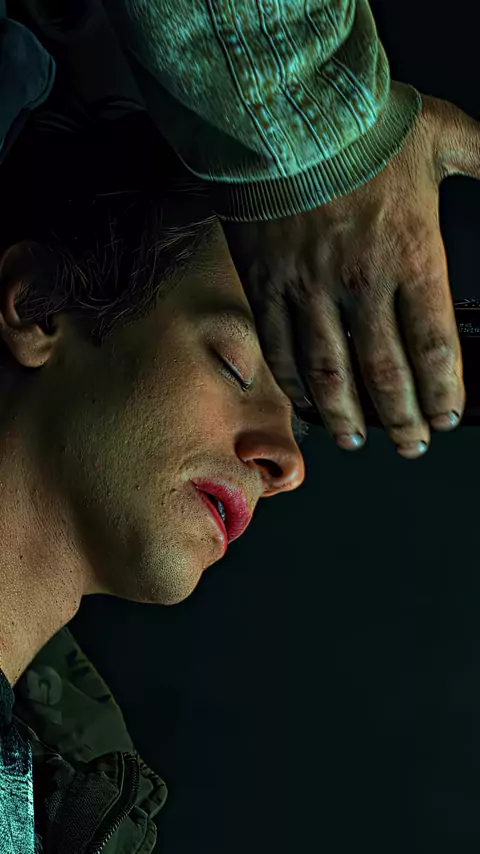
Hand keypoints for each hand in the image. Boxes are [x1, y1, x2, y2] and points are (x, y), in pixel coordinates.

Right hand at [222, 91, 479, 458]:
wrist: (283, 108)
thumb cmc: (364, 123)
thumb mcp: (446, 136)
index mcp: (411, 255)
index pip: (434, 347)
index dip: (443, 394)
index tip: (445, 418)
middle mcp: (361, 284)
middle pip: (385, 373)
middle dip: (401, 419)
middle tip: (410, 445)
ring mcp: (309, 290)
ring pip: (329, 374)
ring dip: (346, 417)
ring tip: (356, 441)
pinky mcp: (267, 285)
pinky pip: (280, 350)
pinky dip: (294, 386)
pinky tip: (307, 407)